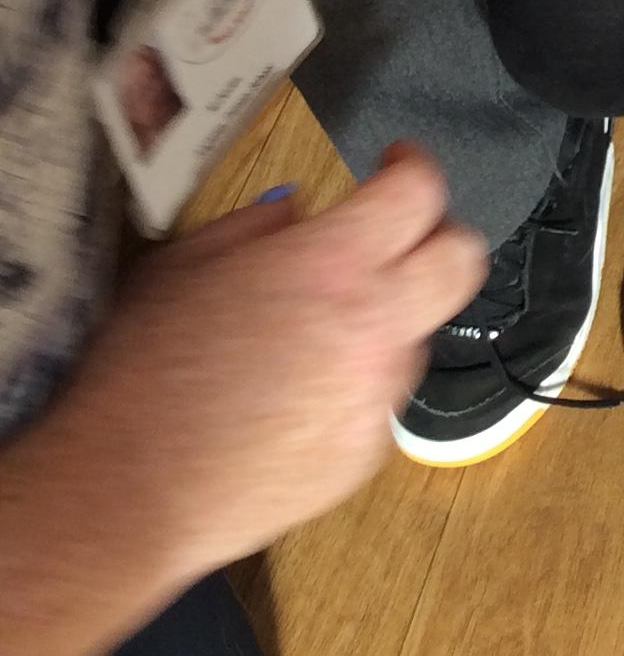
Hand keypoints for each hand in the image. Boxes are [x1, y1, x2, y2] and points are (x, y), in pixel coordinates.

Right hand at [51, 147, 483, 588]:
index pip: (420, 191)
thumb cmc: (142, 373)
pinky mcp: (367, 454)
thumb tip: (299, 212)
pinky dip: (353, 388)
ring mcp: (378, 396)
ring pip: (416, 334)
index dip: (413, 166)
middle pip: (462, 259)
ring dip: (385, 320)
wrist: (129, 492)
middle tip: (397, 236)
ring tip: (312, 339)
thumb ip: (259, 225)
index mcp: (333, 264)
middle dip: (439, 235)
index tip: (393, 164)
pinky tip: (293, 401)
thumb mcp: (186, 264)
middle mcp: (375, 326)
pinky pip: (379, 401)